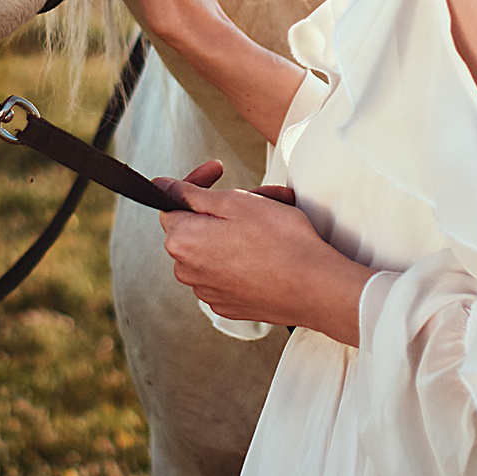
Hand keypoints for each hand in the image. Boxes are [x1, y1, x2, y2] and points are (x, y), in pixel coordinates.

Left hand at [154, 162, 373, 344]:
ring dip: (239, 229)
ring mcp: (208, 291)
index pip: (173, 202)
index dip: (197, 182)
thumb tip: (162, 186)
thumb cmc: (281, 242)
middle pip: (198, 225)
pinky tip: (271, 249)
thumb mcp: (235, 202)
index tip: (219, 171)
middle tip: (261, 197)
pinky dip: (244, 256)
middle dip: (226, 206)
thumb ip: (192, 193)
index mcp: (182, 241)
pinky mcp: (229, 304)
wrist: (315, 288)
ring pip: (215, 247)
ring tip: (275, 218)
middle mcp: (187, 270)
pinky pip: (228, 271)